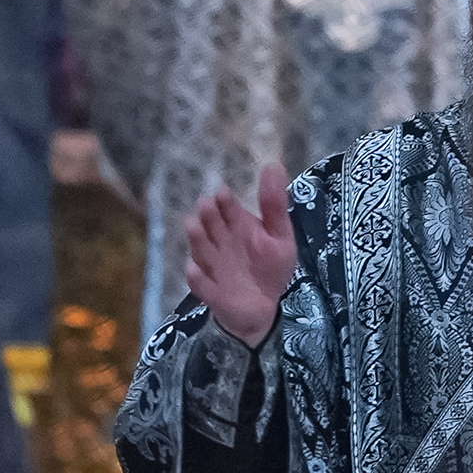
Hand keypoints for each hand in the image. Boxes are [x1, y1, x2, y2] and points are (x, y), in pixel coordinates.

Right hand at [185, 163, 297, 348]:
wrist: (263, 307)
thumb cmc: (270, 267)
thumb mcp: (279, 235)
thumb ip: (274, 205)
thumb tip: (274, 165)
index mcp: (236, 226)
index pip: (227, 209)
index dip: (225, 201)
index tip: (222, 193)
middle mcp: (220, 243)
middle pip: (211, 227)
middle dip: (208, 217)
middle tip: (206, 205)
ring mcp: (213, 267)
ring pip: (202, 252)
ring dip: (197, 240)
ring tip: (193, 226)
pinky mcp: (212, 293)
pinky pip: (202, 286)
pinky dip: (197, 279)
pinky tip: (193, 270)